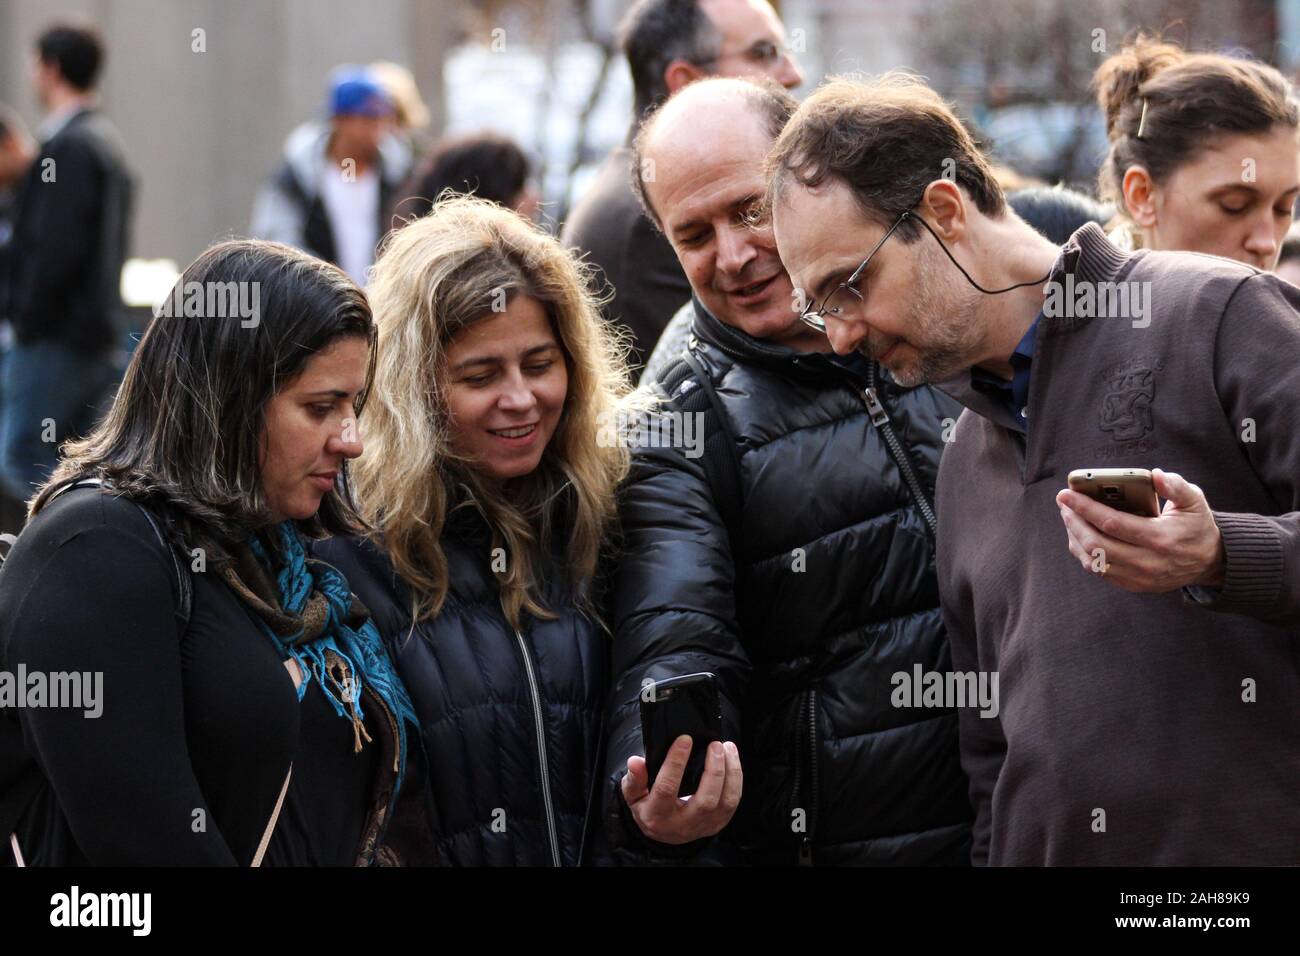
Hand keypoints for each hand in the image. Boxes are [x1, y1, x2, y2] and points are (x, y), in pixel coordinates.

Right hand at [621, 736, 741, 844]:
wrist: (663, 831)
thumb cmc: (648, 806)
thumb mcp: (633, 795)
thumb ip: (634, 778)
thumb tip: (635, 761)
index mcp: (657, 817)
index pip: (667, 789)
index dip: (675, 763)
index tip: (684, 739)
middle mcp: (682, 825)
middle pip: (705, 800)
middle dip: (713, 770)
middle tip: (714, 744)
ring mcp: (703, 826)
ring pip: (725, 802)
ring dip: (730, 772)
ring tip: (726, 747)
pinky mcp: (718, 823)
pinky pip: (733, 802)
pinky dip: (736, 778)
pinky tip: (731, 758)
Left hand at [1056, 468, 1225, 592]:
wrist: (1210, 562)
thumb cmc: (1196, 526)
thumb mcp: (1195, 501)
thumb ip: (1176, 486)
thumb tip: (1156, 475)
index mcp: (1160, 538)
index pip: (1112, 523)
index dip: (1085, 508)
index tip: (1066, 494)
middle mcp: (1148, 562)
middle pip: (1096, 544)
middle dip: (1074, 522)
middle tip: (1064, 504)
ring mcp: (1139, 577)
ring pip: (1093, 560)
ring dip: (1075, 537)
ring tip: (1069, 517)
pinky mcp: (1133, 585)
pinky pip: (1100, 571)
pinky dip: (1084, 553)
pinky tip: (1079, 535)